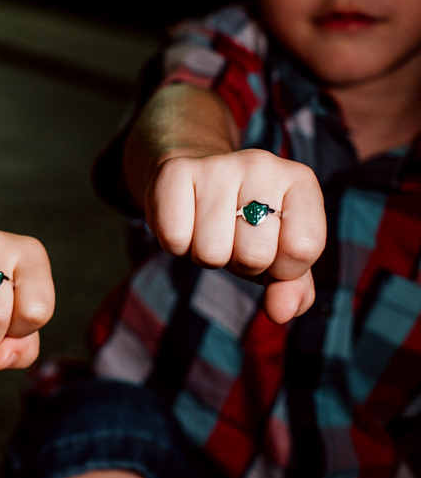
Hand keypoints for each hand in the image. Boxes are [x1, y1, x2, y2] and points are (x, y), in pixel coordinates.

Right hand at [147, 149, 324, 322]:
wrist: (194, 178)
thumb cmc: (244, 224)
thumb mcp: (278, 255)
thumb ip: (293, 286)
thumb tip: (282, 313)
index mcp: (300, 181)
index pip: (303, 248)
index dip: (284, 269)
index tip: (273, 253)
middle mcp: (262, 164)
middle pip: (254, 255)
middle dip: (240, 263)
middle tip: (233, 239)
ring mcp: (217, 165)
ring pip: (211, 252)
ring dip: (206, 255)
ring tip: (207, 231)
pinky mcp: (175, 171)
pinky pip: (174, 237)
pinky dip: (176, 245)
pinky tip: (184, 222)